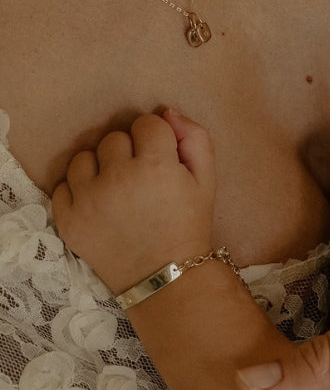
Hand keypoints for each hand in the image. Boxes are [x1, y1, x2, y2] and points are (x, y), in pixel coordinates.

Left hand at [52, 110, 215, 293]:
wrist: (168, 278)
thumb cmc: (189, 227)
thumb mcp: (207, 182)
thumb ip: (195, 138)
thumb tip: (166, 112)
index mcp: (156, 167)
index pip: (146, 124)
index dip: (157, 142)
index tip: (162, 162)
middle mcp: (118, 179)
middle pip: (114, 139)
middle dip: (129, 155)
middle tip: (141, 183)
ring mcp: (89, 200)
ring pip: (84, 158)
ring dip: (99, 170)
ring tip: (116, 193)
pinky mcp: (69, 220)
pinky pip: (62, 186)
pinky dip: (78, 193)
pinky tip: (98, 206)